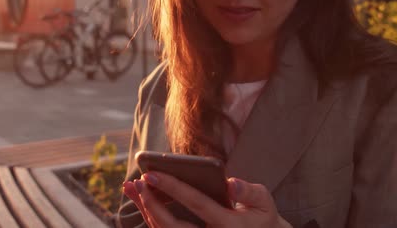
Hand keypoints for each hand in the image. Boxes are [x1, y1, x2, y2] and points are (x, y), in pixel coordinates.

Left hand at [122, 172, 291, 227]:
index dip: (173, 188)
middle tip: (137, 181)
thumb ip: (250, 192)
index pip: (196, 204)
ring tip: (131, 187)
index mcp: (228, 225)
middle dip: (151, 203)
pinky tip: (140, 199)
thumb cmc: (261, 218)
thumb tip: (230, 183)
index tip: (151, 174)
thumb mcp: (265, 203)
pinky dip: (149, 216)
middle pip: (172, 225)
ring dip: (145, 209)